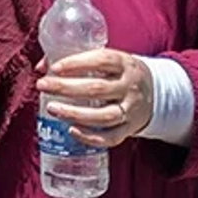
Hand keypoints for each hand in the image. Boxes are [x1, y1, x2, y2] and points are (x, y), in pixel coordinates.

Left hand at [34, 49, 151, 148]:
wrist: (155, 93)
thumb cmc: (119, 74)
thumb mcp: (107, 60)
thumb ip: (76, 60)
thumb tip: (42, 67)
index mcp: (124, 64)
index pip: (102, 60)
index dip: (77, 63)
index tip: (54, 68)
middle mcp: (130, 86)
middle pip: (98, 89)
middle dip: (66, 88)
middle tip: (43, 85)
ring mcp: (131, 109)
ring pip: (104, 116)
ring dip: (75, 114)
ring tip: (52, 108)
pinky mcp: (130, 128)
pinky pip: (111, 137)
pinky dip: (91, 137)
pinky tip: (71, 131)